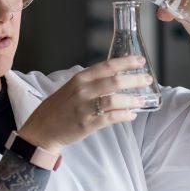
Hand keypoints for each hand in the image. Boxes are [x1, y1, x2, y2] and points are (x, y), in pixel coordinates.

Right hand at [16, 56, 151, 153]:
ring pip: (115, 100)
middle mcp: (82, 91)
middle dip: (135, 80)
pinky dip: (124, 116)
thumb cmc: (58, 108)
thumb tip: (115, 77)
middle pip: (115, 81)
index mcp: (79, 79)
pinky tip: (131, 115)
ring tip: (142, 101)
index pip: (107, 66)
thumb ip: (90, 83)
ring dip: (132, 100)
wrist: (42, 130)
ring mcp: (84, 108)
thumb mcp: (71, 88)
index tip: (140, 61)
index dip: (126, 62)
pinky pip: (111, 118)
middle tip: (147, 80)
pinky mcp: (87, 124)